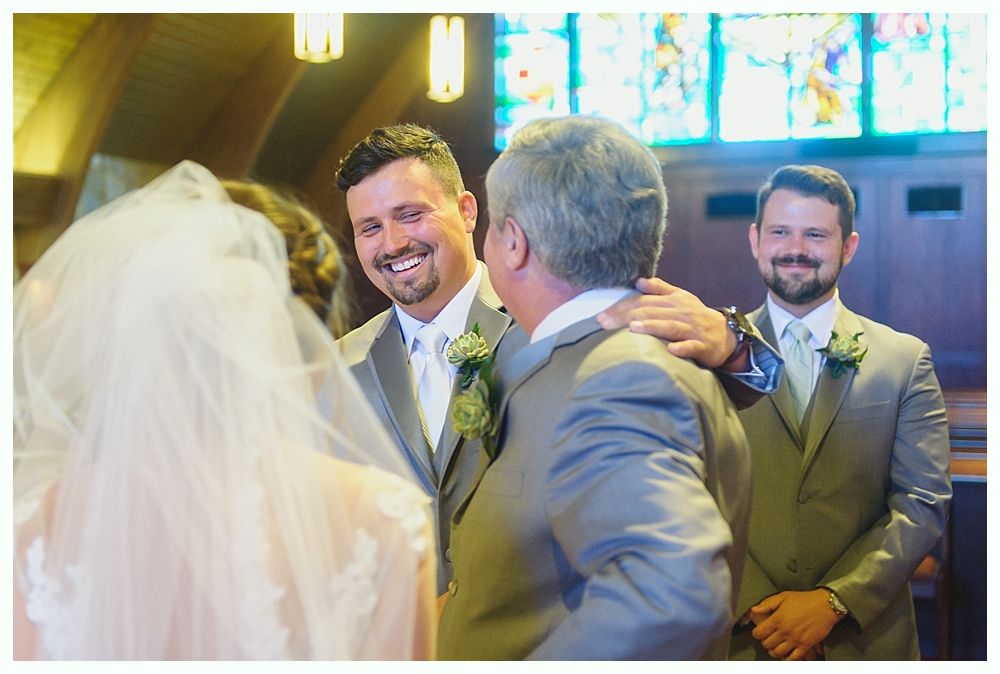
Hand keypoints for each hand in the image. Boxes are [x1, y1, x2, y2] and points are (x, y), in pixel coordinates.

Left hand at [597, 277, 737, 368]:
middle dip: (627, 316)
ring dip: (653, 326)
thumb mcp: (679, 298)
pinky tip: (671, 350)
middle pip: (652, 312)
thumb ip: (659, 289)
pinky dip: (682, 348)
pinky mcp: (702, 346)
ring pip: (671, 326)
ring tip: (634, 328)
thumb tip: (638, 281)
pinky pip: (692, 347)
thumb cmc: (695, 316)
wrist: (725, 334)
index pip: (643, 301)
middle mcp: (681, 312)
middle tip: (605, 322)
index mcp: (673, 300)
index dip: (622, 306)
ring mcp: (692, 329)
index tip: (602, 314)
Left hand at [749, 589, 841, 660]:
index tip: (759, 632)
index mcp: (777, 619)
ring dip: (774, 651)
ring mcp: (796, 639)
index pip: (759, 633)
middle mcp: (785, 631)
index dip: (757, 633)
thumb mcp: (783, 596)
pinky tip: (786, 654)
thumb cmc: (805, 600)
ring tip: (775, 647)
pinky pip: (793, 658)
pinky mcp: (806, 645)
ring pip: (778, 653)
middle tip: (768, 639)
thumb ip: (767, 604)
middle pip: (767, 644)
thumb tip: (754, 610)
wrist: (825, 605)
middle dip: (765, 642)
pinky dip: (787, 658)